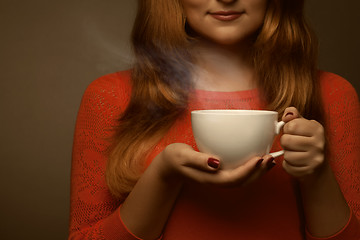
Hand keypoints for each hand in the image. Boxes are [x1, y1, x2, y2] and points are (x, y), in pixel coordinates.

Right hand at [154, 143, 275, 186]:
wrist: (169, 165)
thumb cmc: (175, 158)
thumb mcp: (183, 156)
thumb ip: (198, 160)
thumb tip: (216, 163)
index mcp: (209, 178)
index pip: (233, 178)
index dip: (248, 170)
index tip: (258, 158)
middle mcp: (217, 180)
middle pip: (242, 181)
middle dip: (258, 172)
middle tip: (270, 158)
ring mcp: (219, 177)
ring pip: (243, 179)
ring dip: (257, 171)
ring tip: (269, 160)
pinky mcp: (220, 172)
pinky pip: (239, 173)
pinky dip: (250, 168)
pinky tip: (256, 159)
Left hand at [280, 107, 325, 179]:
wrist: (318, 164)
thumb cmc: (307, 141)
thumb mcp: (303, 125)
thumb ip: (293, 115)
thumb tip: (288, 113)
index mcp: (317, 129)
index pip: (291, 125)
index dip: (287, 128)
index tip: (292, 131)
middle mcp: (318, 144)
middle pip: (286, 140)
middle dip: (285, 142)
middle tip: (292, 143)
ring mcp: (315, 159)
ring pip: (286, 155)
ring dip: (286, 154)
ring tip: (294, 152)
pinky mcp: (308, 171)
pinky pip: (287, 167)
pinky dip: (287, 165)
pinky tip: (295, 162)